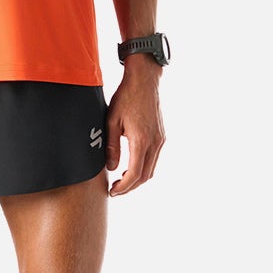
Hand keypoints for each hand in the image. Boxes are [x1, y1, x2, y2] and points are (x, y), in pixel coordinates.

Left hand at [105, 59, 164, 195]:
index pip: (135, 174)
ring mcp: (160, 140)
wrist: (145, 81)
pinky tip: (131, 166)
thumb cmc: (126, 97)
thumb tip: (111, 168)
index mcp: (141, 140)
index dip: (124, 187)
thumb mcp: (111, 121)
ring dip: (138, 178)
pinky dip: (144, 168)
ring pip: (152, 169)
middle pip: (145, 176)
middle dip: (130, 187)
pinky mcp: (161, 136)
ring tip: (121, 180)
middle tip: (115, 189)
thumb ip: (111, 146)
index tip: (113, 191)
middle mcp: (154, 142)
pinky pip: (154, 158)